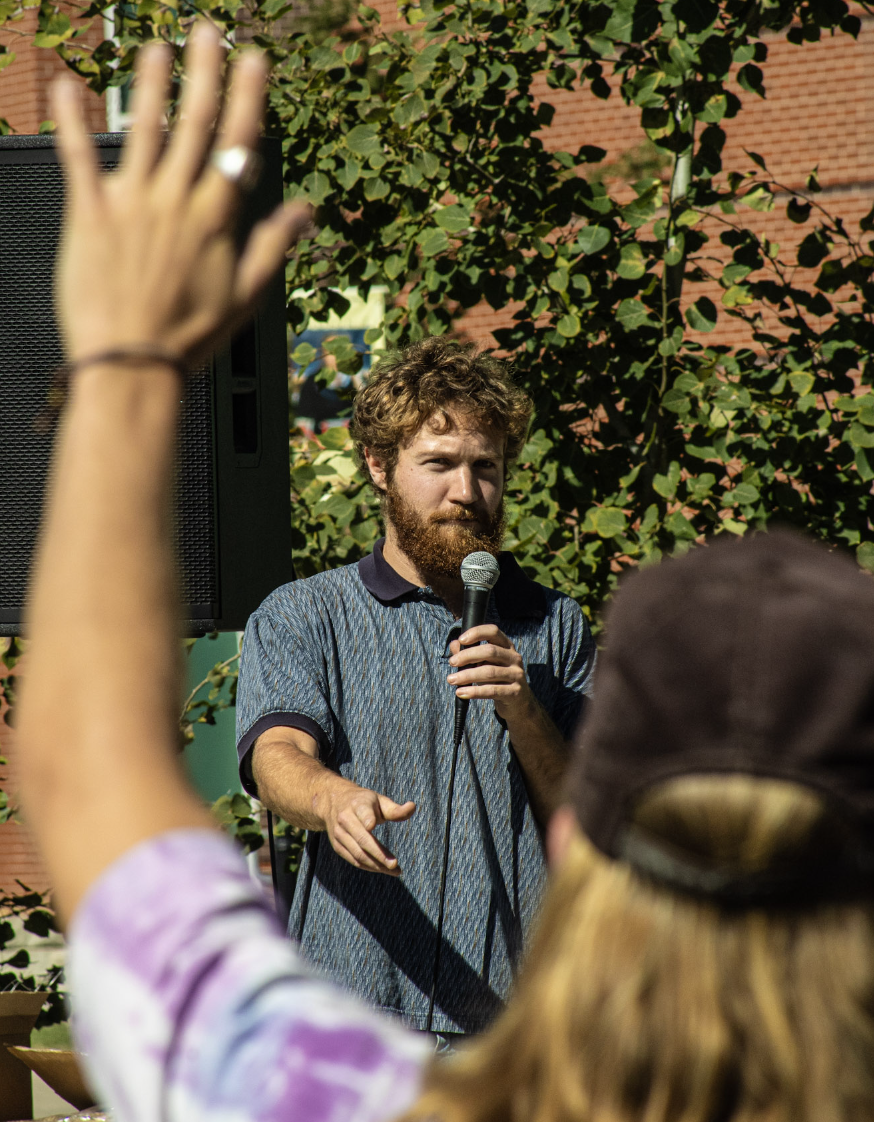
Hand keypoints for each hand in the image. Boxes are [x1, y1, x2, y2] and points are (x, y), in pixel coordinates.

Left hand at [52, 23, 309, 366]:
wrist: (132, 364)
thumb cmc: (188, 337)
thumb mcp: (244, 298)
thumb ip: (271, 247)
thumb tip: (304, 212)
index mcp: (215, 218)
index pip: (237, 145)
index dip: (247, 97)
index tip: (253, 60)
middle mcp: (176, 200)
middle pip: (194, 123)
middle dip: (203, 72)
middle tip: (207, 31)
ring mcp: (132, 203)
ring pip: (142, 129)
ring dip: (149, 84)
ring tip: (155, 47)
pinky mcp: (90, 214)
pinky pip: (77, 157)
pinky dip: (69, 120)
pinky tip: (66, 87)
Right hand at [320, 784, 415, 876]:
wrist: (333, 802)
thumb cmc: (363, 802)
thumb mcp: (378, 801)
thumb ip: (395, 808)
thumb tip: (412, 807)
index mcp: (357, 804)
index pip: (362, 812)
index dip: (366, 818)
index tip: (372, 825)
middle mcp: (345, 819)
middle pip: (362, 839)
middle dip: (379, 853)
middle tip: (395, 864)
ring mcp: (339, 834)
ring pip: (358, 854)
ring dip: (376, 865)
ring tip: (394, 870)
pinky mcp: (337, 846)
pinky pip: (354, 860)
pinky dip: (368, 867)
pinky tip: (382, 869)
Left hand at [448, 624, 533, 721]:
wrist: (518, 704)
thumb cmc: (498, 680)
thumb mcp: (485, 664)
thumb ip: (469, 654)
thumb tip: (454, 644)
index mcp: (507, 647)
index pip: (493, 632)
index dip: (477, 633)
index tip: (461, 640)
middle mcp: (514, 658)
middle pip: (490, 651)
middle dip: (467, 656)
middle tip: (452, 662)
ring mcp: (517, 675)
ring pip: (490, 672)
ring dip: (467, 675)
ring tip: (452, 679)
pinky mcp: (515, 692)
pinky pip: (492, 690)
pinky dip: (474, 691)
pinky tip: (461, 692)